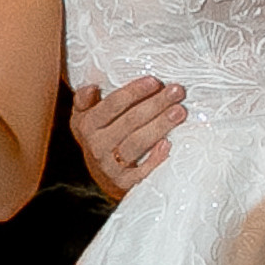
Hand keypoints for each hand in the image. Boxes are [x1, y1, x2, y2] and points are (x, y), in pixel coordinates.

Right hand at [71, 75, 185, 199]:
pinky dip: (154, 158)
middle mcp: (96, 145)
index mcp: (87, 124)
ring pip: (136, 143)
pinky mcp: (123, 183)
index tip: (155, 81)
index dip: (134, 92)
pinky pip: (140, 171)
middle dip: (155, 104)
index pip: (112, 105)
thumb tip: (92, 87)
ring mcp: (110, 166)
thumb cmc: (101, 135)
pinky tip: (168, 144)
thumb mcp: (86, 117)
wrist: (103, 175)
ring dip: (159, 126)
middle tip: (177, 91)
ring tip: (179, 112)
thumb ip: (85, 100)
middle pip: (129, 121)